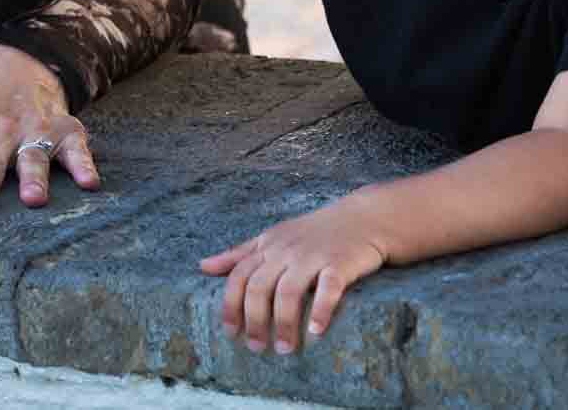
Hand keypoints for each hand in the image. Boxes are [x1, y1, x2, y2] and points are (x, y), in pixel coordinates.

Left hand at [199, 194, 389, 353]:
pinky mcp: (340, 263)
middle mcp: (286, 250)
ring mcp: (313, 256)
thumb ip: (239, 253)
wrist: (363, 218)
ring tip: (286, 349)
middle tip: (257, 348)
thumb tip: (203, 266)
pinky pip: (328, 288)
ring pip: (289, 291)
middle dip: (255, 321)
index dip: (230, 305)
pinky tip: (316, 330)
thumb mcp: (273, 237)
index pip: (239, 276)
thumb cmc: (313, 232)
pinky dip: (321, 309)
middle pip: (260, 287)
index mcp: (268, 246)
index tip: (231, 332)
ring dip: (284, 324)